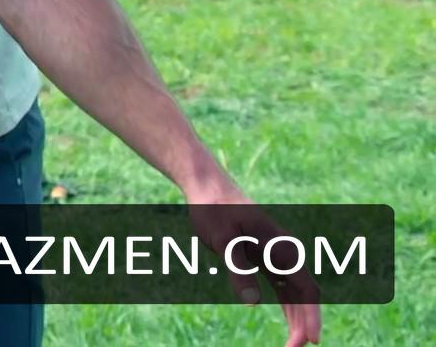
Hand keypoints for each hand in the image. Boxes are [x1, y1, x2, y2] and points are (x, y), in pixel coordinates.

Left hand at [184, 180, 322, 346]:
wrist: (208, 188)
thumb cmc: (214, 210)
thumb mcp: (223, 239)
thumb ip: (238, 268)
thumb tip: (253, 302)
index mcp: (282, 249)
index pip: (307, 290)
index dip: (311, 317)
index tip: (310, 341)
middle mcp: (285, 254)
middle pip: (306, 296)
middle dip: (305, 324)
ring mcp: (277, 256)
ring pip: (297, 295)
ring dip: (299, 319)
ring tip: (293, 345)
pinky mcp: (265, 258)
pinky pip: (284, 288)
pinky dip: (289, 308)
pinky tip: (289, 325)